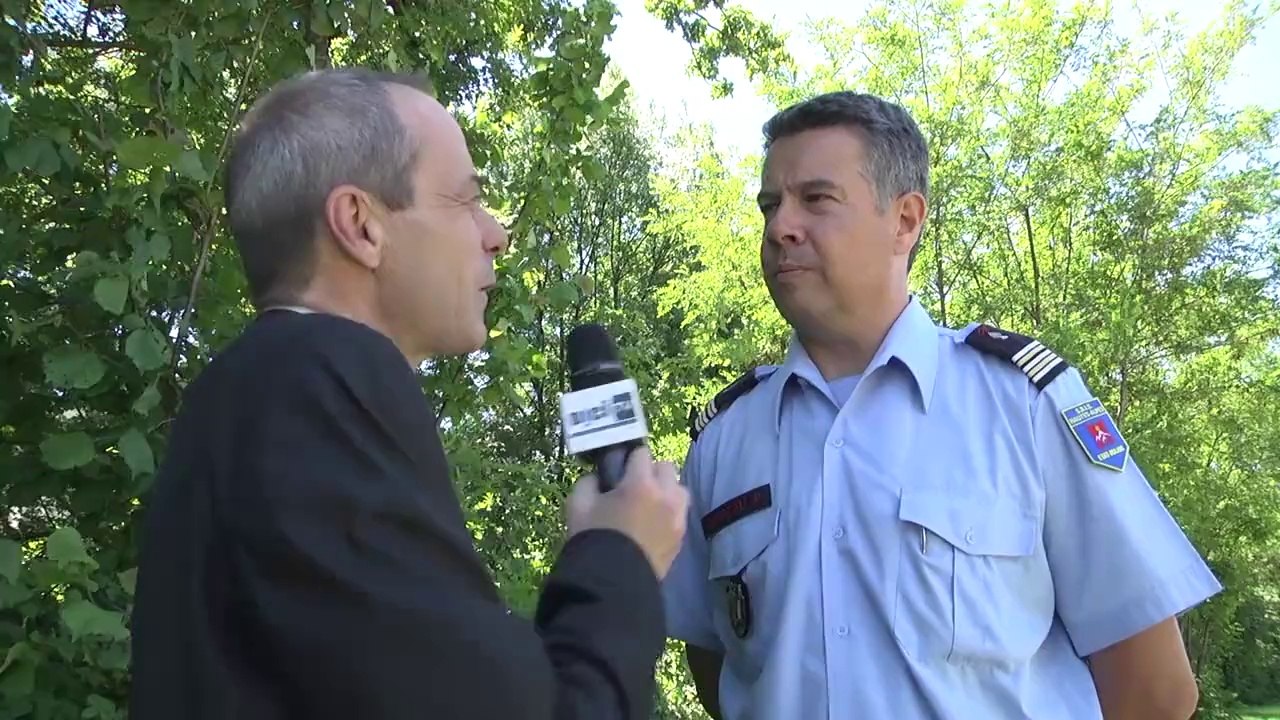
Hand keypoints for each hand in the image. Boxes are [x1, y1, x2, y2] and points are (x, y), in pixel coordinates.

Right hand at [566, 446, 688, 578]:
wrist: (611, 583)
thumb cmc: (593, 539)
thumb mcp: (578, 505)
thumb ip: (588, 482)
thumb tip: (597, 477)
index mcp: (641, 483)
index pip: (641, 453)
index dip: (628, 459)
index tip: (618, 470)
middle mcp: (666, 496)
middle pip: (666, 467)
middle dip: (651, 472)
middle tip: (633, 487)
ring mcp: (677, 517)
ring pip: (679, 489)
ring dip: (666, 490)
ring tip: (648, 505)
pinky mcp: (681, 537)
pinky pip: (680, 513)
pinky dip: (669, 512)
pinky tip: (652, 524)